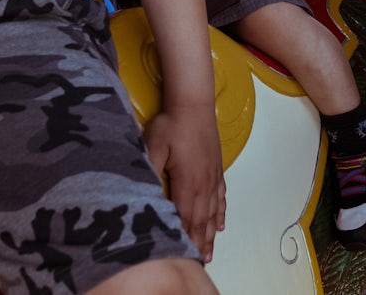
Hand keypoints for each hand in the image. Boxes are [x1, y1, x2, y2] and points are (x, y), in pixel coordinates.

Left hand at [144, 106, 226, 261]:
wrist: (193, 103)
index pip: (185, 218)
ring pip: (212, 213)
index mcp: (188, 182)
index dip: (184, 238)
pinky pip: (221, 197)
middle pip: (201, 221)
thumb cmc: (173, 122)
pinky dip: (221, 214)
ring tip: (208, 253)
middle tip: (197, 263)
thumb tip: (144, 193)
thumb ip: (149, 171)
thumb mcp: (153, 146)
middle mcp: (203, 184)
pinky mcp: (216, 169)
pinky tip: (220, 225)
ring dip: (210, 234)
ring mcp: (212, 177)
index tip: (181, 255)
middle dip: (198, 243)